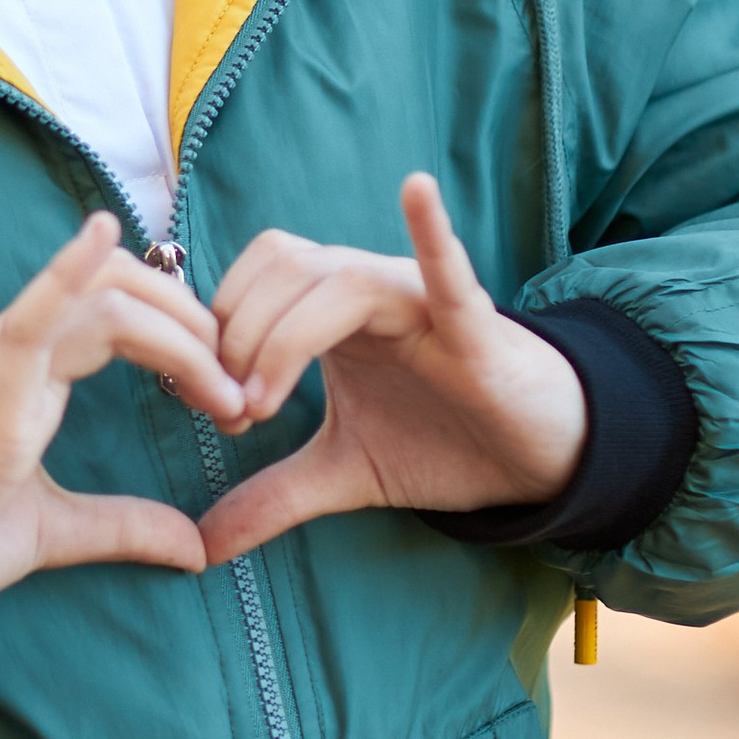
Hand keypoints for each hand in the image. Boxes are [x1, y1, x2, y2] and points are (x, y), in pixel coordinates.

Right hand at [0, 213, 243, 635]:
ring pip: (102, 303)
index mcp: (21, 369)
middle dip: (196, 326)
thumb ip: (121, 526)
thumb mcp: (52, 532)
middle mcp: (7, 349)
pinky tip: (100, 238)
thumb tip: (194, 546)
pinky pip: (31, 323)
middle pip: (120, 287)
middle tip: (240, 391)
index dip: (183, 332)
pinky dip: (67, 276)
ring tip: (224, 396)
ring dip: (180, 339)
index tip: (225, 391)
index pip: (116, 308)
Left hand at [198, 173, 585, 565]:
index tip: (210, 408)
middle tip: (232, 413)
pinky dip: (433, 234)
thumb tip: (202, 545)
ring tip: (263, 404)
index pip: (254, 282)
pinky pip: (451, 273)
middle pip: (284, 270)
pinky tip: (417, 192)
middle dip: (239, 337)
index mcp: (331, 312)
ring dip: (285, 337)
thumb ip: (272, 497)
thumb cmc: (444, 441)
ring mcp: (423, 301)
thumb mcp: (342, 473)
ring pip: (340, 280)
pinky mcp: (476, 327)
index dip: (219, 334)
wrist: (535, 458)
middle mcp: (371, 291)